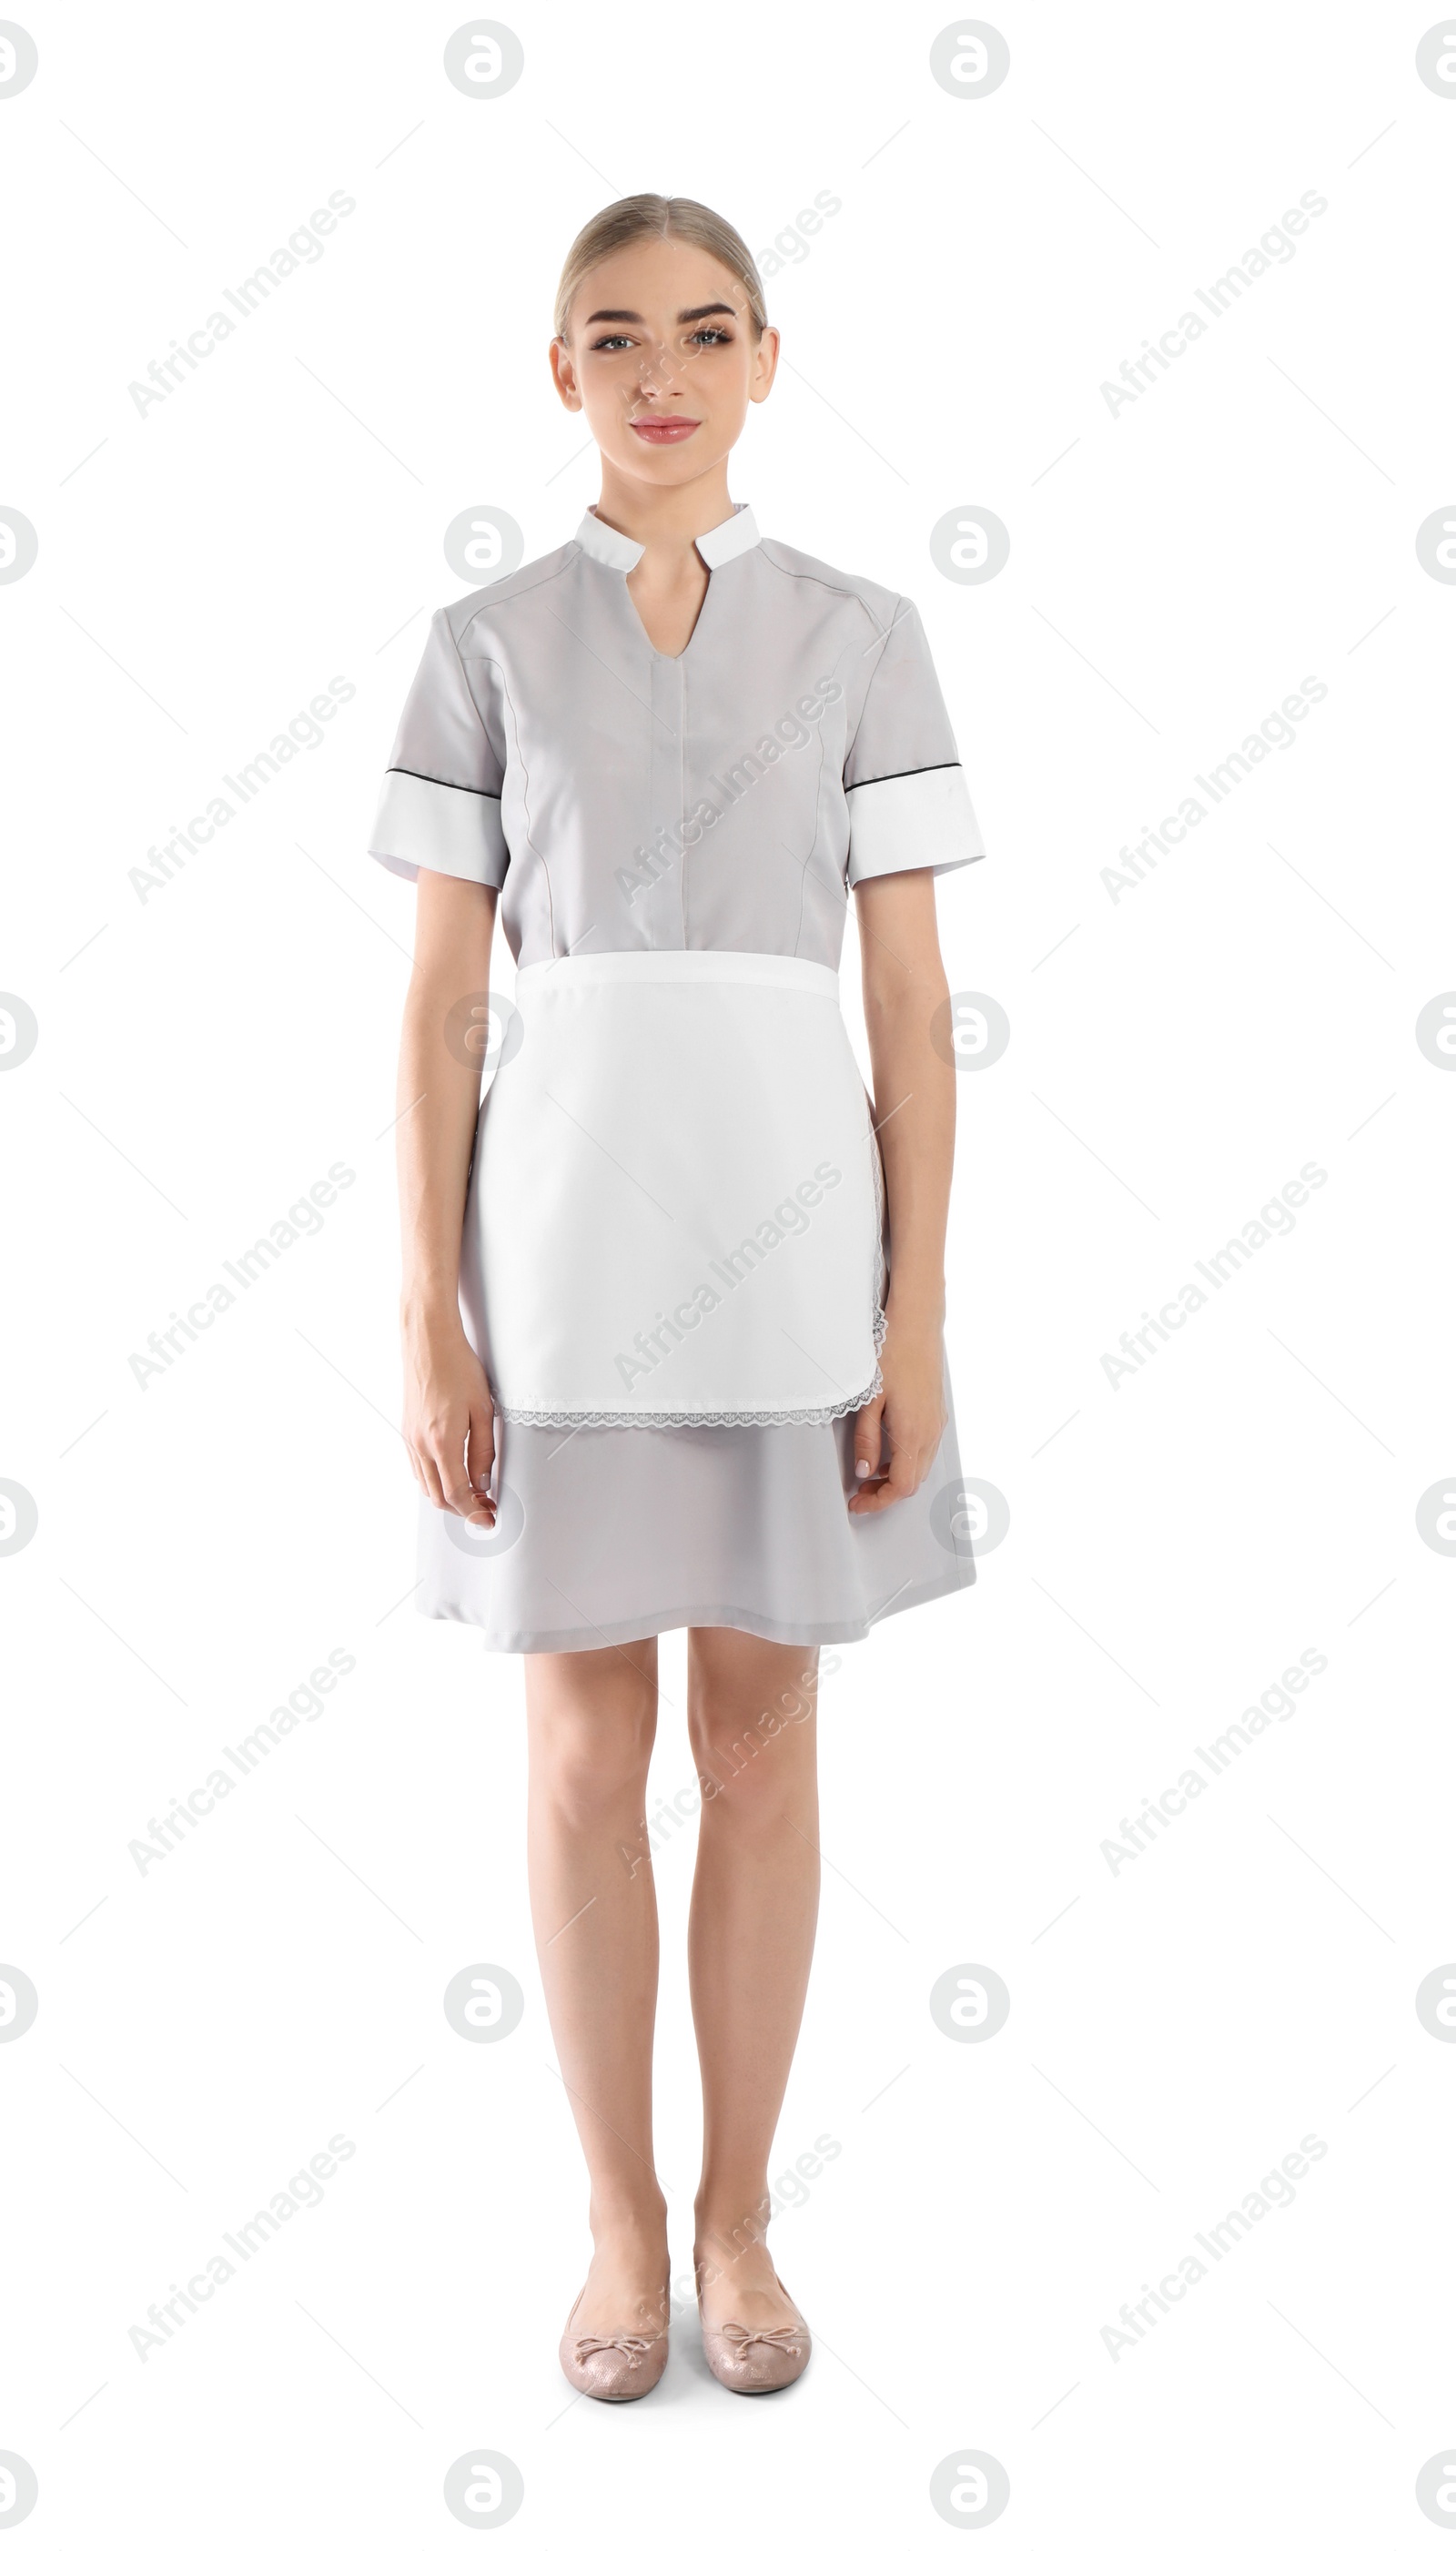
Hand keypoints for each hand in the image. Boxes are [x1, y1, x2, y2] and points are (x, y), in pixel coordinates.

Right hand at [401, 1307, 497, 1525]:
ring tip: (473, 1492)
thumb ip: (483, 1451)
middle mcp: (421, 1445)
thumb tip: (483, 1482)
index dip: (475, 1513)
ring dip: (448, 1497)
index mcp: (442, 1443)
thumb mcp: (483, 1410)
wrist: (428, 1340)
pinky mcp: (406, 1430)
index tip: (489, 1519)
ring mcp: (410, 1439)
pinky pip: (417, 1469)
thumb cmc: (458, 1368)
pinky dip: (434, 1481)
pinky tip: (452, 1473)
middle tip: (486, 1507)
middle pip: (438, 1497)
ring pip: (425, 1486)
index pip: (458, 1494)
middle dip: (463, 1509)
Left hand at [848, 1315, 945, 1514]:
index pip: (901, 1487)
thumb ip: (867, 1440)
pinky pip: (925, 1449)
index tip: (858, 1504)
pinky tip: (887, 1451)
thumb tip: (865, 1471)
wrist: (917, 1324)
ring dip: (896, 1477)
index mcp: (913, 1433)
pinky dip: (906, 1460)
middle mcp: (930, 1432)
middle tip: (859, 1491)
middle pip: (913, 1482)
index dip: (878, 1502)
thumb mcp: (869, 1399)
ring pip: (920, 1467)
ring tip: (870, 1472)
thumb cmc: (892, 1354)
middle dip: (886, 1493)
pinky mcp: (937, 1413)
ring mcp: (937, 1423)